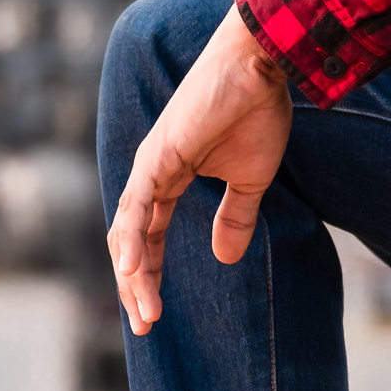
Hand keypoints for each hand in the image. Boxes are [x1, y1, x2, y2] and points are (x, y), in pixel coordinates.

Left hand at [107, 5, 295, 335]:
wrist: (261, 65)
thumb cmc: (255, 111)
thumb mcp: (249, 180)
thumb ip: (234, 218)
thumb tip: (224, 258)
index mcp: (168, 178)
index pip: (146, 236)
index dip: (148, 275)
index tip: (154, 315)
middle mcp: (151, 173)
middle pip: (130, 239)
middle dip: (135, 285)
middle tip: (145, 325)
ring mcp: (152, 163)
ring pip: (129, 228)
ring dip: (134, 275)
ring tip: (144, 313)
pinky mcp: (160, 154)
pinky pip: (139, 203)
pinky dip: (132, 238)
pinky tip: (131, 269)